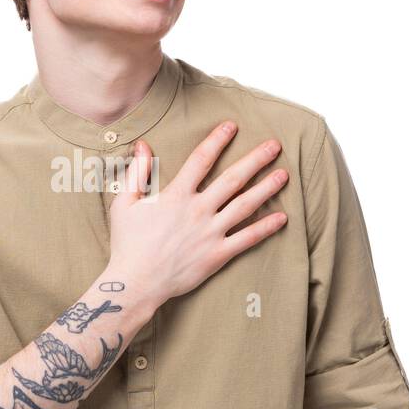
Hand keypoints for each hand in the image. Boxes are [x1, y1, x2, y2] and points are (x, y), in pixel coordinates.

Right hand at [107, 120, 288, 308]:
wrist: (136, 282)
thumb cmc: (128, 244)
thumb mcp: (125, 203)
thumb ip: (137, 173)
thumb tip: (143, 146)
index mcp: (176, 195)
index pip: (201, 159)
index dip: (217, 140)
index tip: (231, 126)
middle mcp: (198, 210)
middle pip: (233, 178)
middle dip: (255, 160)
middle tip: (274, 146)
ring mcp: (210, 233)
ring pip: (245, 205)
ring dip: (266, 188)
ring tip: (283, 174)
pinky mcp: (218, 255)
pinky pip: (247, 239)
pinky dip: (266, 228)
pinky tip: (282, 218)